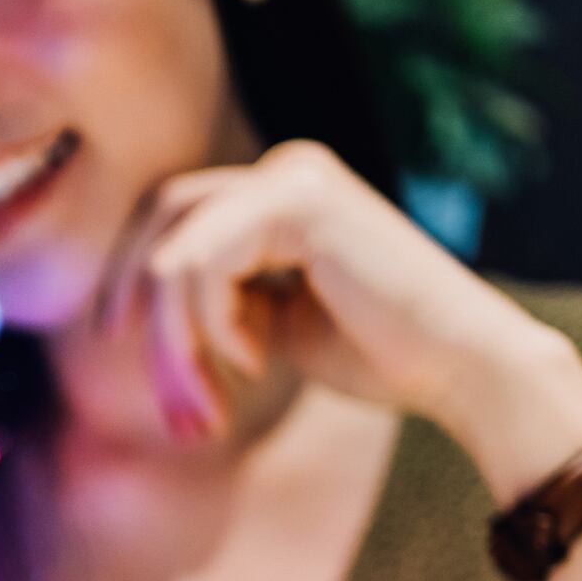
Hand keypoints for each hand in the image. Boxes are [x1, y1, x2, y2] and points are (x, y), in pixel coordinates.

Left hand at [103, 141, 581, 501]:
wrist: (462, 365)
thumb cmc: (379, 354)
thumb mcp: (275, 323)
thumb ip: (221, 302)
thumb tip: (142, 317)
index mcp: (279, 191)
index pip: (173, 218)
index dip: (133, 278)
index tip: (119, 342)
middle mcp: (285, 170)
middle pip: (162, 224)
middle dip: (147, 318)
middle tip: (166, 401)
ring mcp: (292, 177)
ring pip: (176, 256)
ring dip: (177, 347)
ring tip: (208, 411)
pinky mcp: (299, 203)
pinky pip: (204, 268)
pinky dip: (216, 329)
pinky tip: (257, 363)